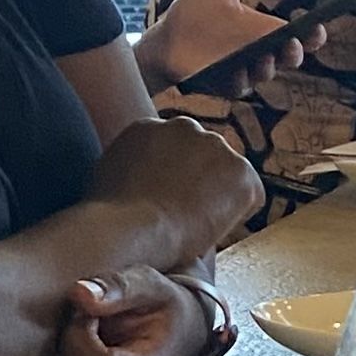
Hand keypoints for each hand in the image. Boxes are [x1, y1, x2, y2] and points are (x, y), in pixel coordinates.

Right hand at [86, 115, 262, 262]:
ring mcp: (216, 146)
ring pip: (227, 174)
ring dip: (219, 195)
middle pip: (203, 156)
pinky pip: (249, 196)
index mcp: (148, 126)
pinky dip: (238, 214)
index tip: (167, 201)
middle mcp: (184, 126)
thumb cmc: (108, 219)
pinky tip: (214, 229)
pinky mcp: (241, 172)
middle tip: (186, 214)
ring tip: (196, 224)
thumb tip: (137, 176)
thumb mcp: (106, 176)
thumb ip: (129, 165)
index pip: (173, 150)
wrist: (128, 229)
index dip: (174, 179)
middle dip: (200, 181)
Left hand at [140, 0, 321, 98]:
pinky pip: (239, 86)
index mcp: (264, 28)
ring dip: (268, 66)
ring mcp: (244, 69)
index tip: (316, 28)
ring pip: (267, 73)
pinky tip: (235, 70)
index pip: (297, 34)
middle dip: (295, 53)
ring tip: (262, 55)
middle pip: (289, 57)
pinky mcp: (225, 83)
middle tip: (291, 44)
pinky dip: (240, 79)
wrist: (164, 37)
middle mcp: (259, 51)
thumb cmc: (195, 11)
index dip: (312, 35)